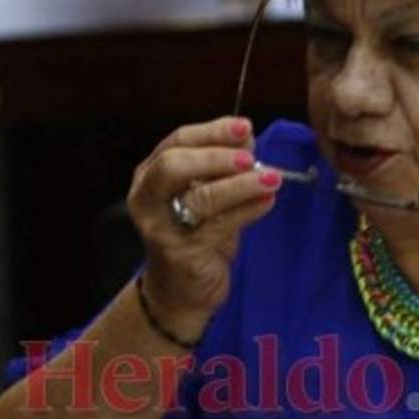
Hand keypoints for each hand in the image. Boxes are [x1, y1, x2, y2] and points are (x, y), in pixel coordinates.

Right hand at [127, 116, 280, 324]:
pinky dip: (247, 211)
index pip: (178, 141)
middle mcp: (147, 199)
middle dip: (216, 157)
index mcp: (150, 175)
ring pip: (200, 198)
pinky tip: (267, 202)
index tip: (245, 127)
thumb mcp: (207, 195)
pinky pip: (218, 227)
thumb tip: (247, 138)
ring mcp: (160, 228)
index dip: (213, 131)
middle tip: (251, 157)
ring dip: (240, 185)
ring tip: (272, 179)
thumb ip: (223, 167)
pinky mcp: (180, 254)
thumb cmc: (196, 235)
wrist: (182, 291)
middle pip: (174, 165)